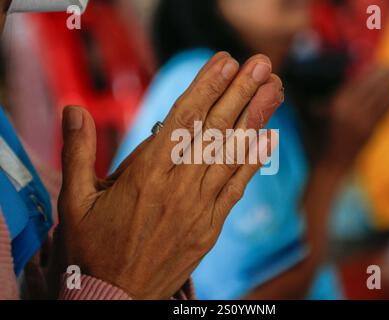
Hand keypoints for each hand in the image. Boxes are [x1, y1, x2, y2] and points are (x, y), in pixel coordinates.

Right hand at [56, 52, 283, 298]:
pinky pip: (236, 189)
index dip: (206, 88)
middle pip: (214, 132)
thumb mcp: (74, 200)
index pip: (182, 121)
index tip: (226, 63)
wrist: (112, 300)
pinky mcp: (209, 229)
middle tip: (261, 65)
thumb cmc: (91, 250)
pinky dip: (253, 162)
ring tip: (274, 90)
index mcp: (145, 177)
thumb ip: (77, 152)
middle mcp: (178, 188)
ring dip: (255, 120)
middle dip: (240, 94)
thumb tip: (74, 109)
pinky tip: (269, 139)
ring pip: (231, 156)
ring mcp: (198, 210)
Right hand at [317, 65, 388, 172]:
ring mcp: (364, 124)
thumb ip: (317, 102)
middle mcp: (353, 113)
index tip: (377, 63)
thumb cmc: (315, 142)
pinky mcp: (372, 133)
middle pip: (374, 89)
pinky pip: (386, 113)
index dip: (370, 72)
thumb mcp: (312, 119)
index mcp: (337, 107)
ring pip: (383, 100)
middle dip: (385, 76)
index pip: (358, 84)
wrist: (328, 167)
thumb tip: (319, 83)